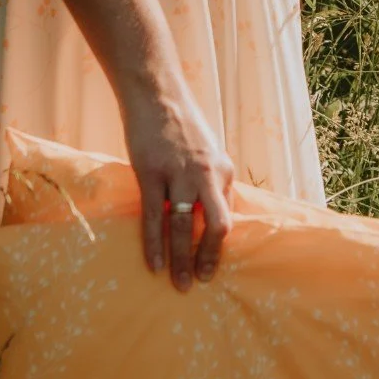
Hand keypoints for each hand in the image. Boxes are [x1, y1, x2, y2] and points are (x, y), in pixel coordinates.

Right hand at [120, 79, 233, 291]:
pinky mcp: (151, 173)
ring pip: (184, 227)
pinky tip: (154, 265)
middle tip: (201, 283)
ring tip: (178, 284)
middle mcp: (207, 174)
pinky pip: (154, 217)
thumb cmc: (181, 126)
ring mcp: (178, 174)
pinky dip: (155, 244)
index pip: (228, 217)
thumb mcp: (208, 152)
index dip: (220, 247)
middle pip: (216, 226)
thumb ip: (212, 182)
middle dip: (209, 259)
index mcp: (224, 171)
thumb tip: (213, 219)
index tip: (212, 269)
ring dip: (181, 259)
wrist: (156, 94)